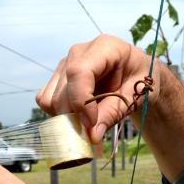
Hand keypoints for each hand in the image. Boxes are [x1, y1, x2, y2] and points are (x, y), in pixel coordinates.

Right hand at [36, 34, 162, 143]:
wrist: (134, 74)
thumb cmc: (138, 81)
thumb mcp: (134, 96)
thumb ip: (113, 113)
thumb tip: (92, 136)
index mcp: (104, 47)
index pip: (79, 71)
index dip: (81, 101)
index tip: (91, 124)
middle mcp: (78, 52)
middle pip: (63, 90)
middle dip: (74, 117)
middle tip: (92, 133)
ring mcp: (64, 64)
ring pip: (50, 99)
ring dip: (66, 117)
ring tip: (88, 121)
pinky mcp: (56, 78)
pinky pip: (46, 101)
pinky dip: (58, 114)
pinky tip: (77, 114)